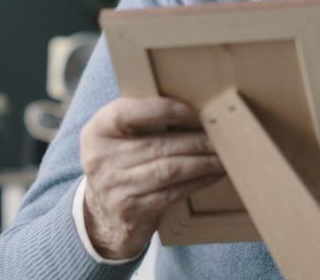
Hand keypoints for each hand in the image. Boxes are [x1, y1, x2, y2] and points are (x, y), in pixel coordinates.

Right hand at [79, 97, 223, 259]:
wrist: (104, 213)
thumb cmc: (120, 164)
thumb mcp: (117, 137)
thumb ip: (141, 119)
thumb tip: (193, 106)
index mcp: (97, 131)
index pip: (126, 113)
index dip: (161, 110)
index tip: (192, 112)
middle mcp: (100, 159)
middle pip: (157, 144)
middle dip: (195, 139)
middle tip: (222, 136)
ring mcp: (114, 187)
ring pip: (168, 169)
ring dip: (202, 161)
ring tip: (223, 155)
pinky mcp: (131, 210)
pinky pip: (172, 192)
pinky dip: (197, 181)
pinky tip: (213, 174)